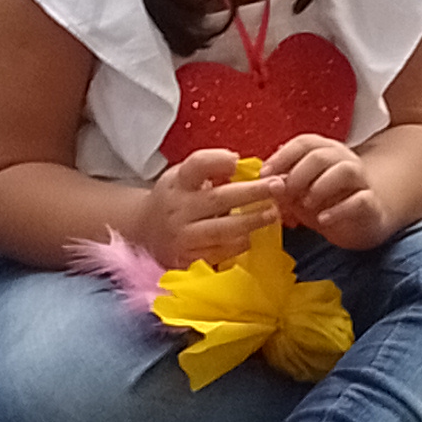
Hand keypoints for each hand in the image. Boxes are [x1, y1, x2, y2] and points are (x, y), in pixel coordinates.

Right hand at [139, 147, 280, 264]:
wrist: (142, 230)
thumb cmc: (175, 197)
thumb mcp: (184, 175)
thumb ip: (209, 167)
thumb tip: (242, 163)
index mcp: (177, 182)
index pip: (197, 165)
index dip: (218, 161)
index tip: (238, 161)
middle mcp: (177, 209)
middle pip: (218, 199)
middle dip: (253, 192)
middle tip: (279, 187)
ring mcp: (181, 237)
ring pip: (221, 230)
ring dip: (252, 222)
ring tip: (274, 213)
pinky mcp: (185, 260)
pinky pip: (219, 253)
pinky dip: (239, 244)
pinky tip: (254, 236)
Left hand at [264, 133, 391, 249]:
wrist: (361, 221)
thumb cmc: (326, 203)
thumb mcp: (300, 195)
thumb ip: (285, 187)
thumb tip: (269, 182)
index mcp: (325, 152)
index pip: (304, 142)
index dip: (282, 156)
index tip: (264, 174)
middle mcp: (344, 160)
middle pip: (321, 155)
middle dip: (298, 174)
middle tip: (285, 193)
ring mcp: (360, 180)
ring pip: (345, 171)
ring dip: (320, 187)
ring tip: (306, 204)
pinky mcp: (370, 202)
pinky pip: (359, 200)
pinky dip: (338, 210)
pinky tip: (323, 219)